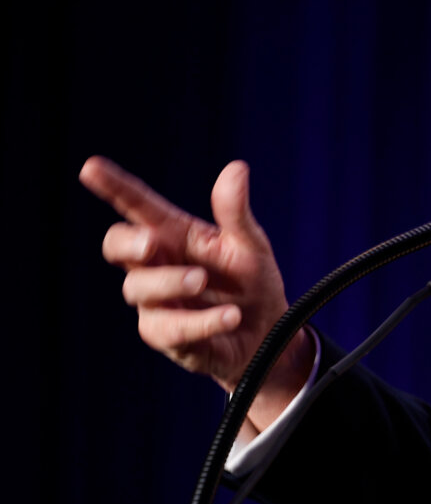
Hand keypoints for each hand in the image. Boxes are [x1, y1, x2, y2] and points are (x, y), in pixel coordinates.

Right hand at [80, 156, 310, 429]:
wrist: (267, 333)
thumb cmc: (251, 282)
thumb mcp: (250, 245)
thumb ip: (236, 213)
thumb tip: (236, 168)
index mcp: (174, 235)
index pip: (137, 207)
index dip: (114, 187)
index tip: (90, 167)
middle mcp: (157, 265)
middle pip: (115, 246)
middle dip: (127, 242)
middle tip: (151, 242)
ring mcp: (156, 302)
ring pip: (138, 288)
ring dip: (170, 282)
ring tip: (202, 281)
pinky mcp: (165, 336)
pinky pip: (171, 329)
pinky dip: (202, 322)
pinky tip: (230, 317)